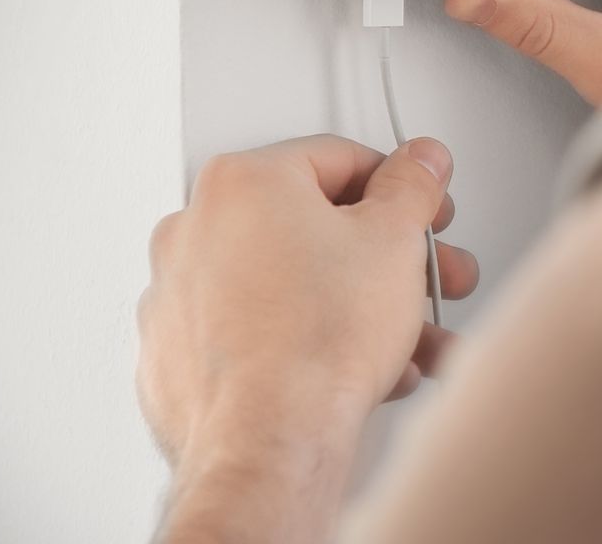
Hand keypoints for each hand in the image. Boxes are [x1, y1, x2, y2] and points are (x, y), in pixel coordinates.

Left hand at [139, 136, 479, 467]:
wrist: (269, 442)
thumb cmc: (314, 343)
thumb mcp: (394, 238)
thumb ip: (412, 185)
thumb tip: (418, 164)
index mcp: (240, 183)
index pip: (338, 159)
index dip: (399, 187)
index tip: (423, 209)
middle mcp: (194, 230)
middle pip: (315, 227)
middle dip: (387, 259)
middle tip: (425, 277)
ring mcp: (178, 296)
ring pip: (291, 286)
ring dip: (360, 308)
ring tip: (409, 340)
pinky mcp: (176, 356)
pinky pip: (259, 333)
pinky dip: (309, 343)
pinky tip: (362, 369)